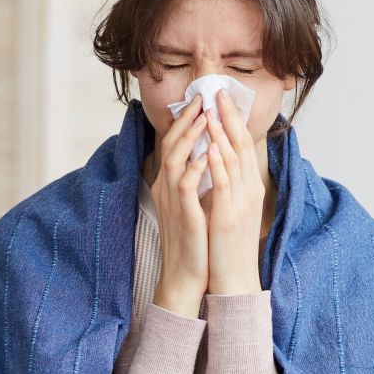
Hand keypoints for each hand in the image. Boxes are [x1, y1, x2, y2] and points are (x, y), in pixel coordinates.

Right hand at [150, 103, 210, 315]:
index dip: (185, 122)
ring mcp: (172, 200)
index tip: (201, 102)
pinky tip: (206, 154)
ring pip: (176, 159)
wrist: (185, 275)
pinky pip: (185, 185)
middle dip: (187, 120)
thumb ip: (195, 181)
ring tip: (205, 118)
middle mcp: (166, 187)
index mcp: (169, 184)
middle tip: (202, 99)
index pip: (174, 144)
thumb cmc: (193, 240)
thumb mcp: (193, 204)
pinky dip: (195, 167)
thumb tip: (207, 157)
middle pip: (171, 144)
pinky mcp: (182, 214)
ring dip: (191, 137)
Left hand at [203, 89, 265, 295]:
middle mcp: (249, 191)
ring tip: (214, 109)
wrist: (235, 280)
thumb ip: (225, 186)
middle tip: (219, 92)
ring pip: (233, 160)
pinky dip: (218, 163)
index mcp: (249, 188)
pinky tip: (211, 146)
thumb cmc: (228, 248)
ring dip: (222, 132)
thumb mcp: (229, 210)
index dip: (233, 121)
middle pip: (241, 146)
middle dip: (229, 117)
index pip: (242, 146)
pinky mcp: (228, 216)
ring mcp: (240, 203)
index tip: (222, 99)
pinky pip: (224, 184)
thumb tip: (214, 163)